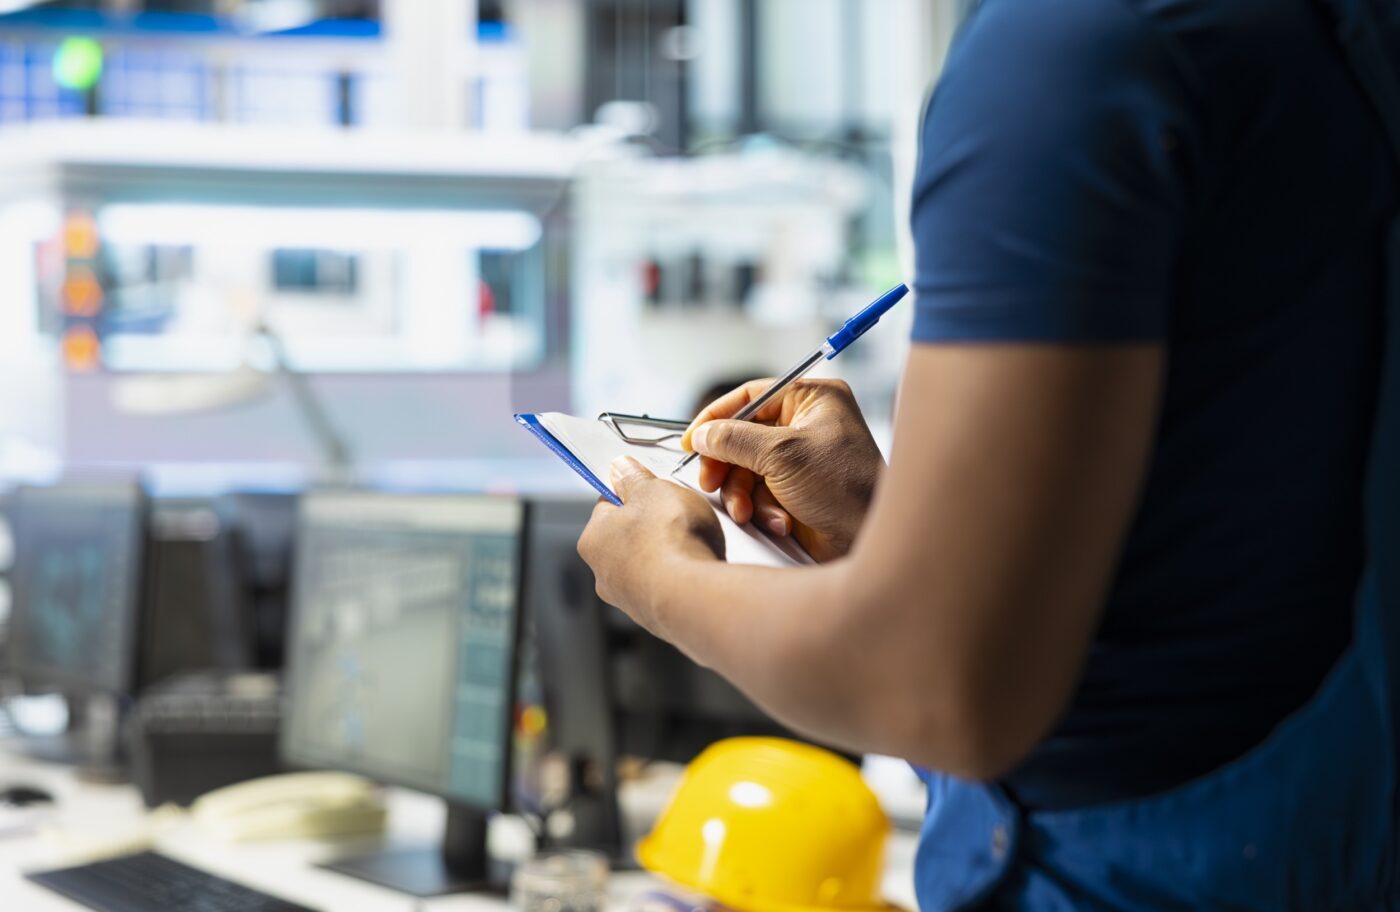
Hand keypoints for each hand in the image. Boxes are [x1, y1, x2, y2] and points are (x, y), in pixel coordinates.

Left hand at [577, 456, 724, 633]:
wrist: (694, 596)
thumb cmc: (668, 540)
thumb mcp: (653, 490)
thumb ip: (635, 479)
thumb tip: (620, 468)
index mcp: (593, 540)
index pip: (607, 508)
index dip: (630, 494)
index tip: (648, 488)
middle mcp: (604, 575)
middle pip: (628, 539)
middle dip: (651, 527)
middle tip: (676, 514)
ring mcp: (631, 601)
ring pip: (650, 566)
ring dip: (669, 554)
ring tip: (694, 543)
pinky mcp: (658, 618)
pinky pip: (670, 589)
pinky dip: (682, 578)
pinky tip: (699, 568)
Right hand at [682, 378, 882, 561]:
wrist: (869, 540)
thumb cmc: (844, 487)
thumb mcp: (783, 455)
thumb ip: (735, 440)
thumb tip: (702, 435)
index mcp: (812, 400)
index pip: (751, 396)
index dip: (717, 417)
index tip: (692, 440)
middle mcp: (806, 425)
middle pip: (742, 435)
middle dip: (727, 464)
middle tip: (711, 482)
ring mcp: (801, 459)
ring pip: (746, 469)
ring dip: (743, 493)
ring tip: (747, 512)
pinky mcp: (796, 490)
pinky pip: (760, 493)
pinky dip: (761, 508)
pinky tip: (778, 521)